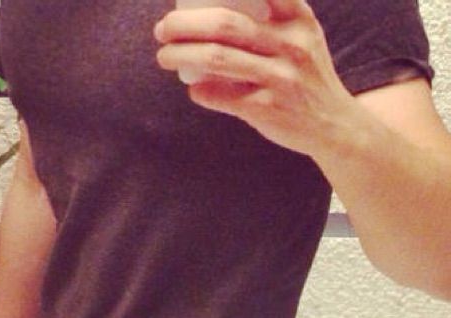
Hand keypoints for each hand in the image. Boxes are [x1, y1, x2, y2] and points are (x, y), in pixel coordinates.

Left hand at [154, 0, 356, 157]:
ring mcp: (280, 77)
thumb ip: (273, 17)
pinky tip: (193, 89)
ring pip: (218, 58)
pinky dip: (199, 92)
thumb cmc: (306, 76)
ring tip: (164, 56)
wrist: (334, 124)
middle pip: (224, 23)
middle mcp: (291, 43)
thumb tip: (212, 12)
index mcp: (297, 18)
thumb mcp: (303, 36)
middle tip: (162, 29)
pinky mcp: (269, 109)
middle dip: (184, 24)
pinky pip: (222, 96)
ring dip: (181, 55)